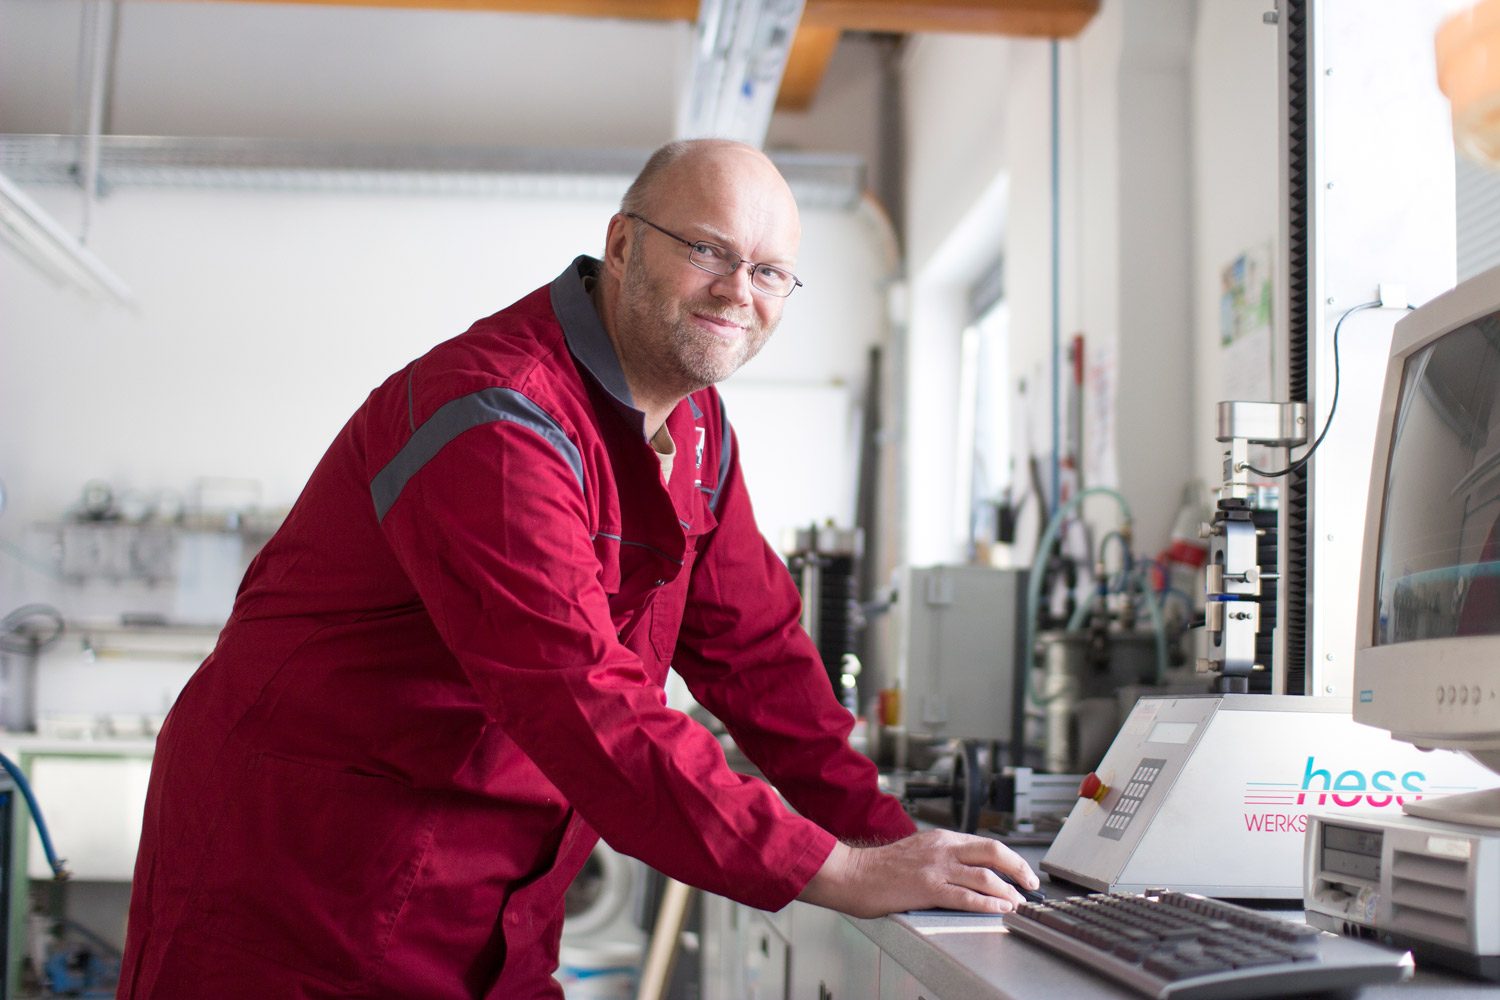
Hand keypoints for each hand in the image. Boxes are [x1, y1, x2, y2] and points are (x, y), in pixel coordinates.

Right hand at [796, 829, 1039, 918]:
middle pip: (993, 852)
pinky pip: (966, 897)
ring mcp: (936, 868)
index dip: (1010, 858)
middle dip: (1018, 868)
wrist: (852, 873)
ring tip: (1019, 903)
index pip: (985, 844)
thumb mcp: (917, 850)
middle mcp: (942, 848)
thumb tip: (966, 869)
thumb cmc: (879, 867)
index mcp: (941, 838)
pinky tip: (999, 909)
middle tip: (1031, 884)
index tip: (1021, 871)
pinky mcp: (927, 888)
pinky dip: (988, 904)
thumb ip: (942, 856)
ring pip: (985, 876)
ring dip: (1008, 891)